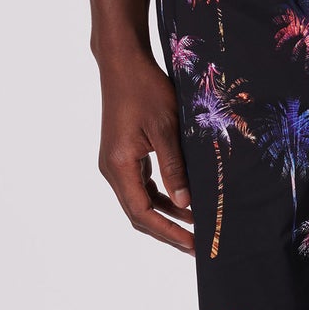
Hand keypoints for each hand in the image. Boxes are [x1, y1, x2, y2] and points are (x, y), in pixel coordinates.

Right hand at [99, 51, 194, 252]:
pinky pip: (142, 185)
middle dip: (167, 231)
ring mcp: (116, 163)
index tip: (193, 244)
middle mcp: (112, 169)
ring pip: (140, 201)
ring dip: (166, 215)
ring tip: (195, 227)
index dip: (168, 232)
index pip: (142, 213)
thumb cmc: (145, 89)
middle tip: (197, 246)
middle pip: (138, 213)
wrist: (123, 63)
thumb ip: (175, 168)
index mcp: (119, 165)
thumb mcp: (166, 128)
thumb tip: (186, 205)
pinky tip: (184, 201)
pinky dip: (162, 196)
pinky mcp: (123, 155)